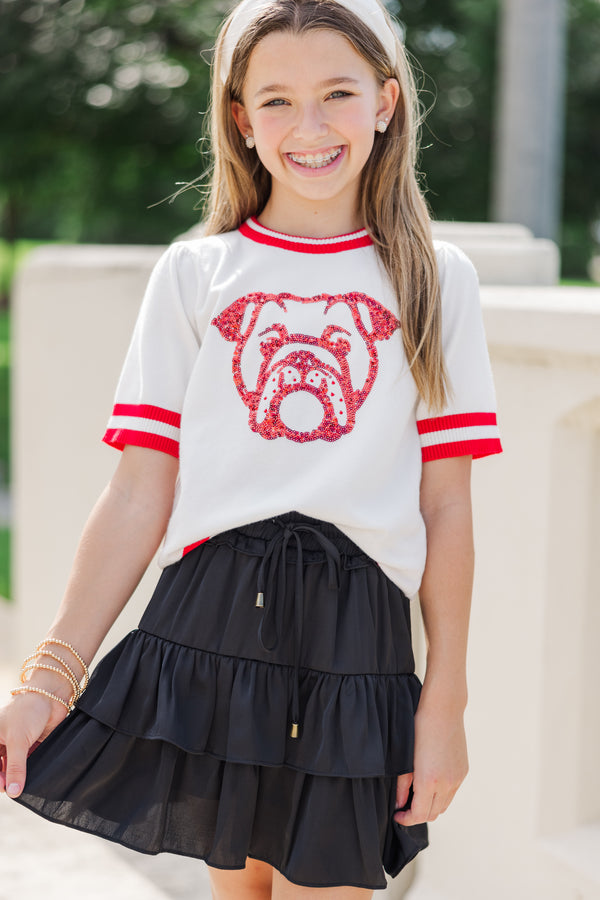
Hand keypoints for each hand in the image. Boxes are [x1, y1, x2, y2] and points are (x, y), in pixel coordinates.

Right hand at [0, 692, 66, 797]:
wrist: (51, 695)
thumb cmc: (27, 711)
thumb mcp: (17, 740)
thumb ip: (15, 767)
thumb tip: (13, 791)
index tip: (4, 787)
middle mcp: (2, 741)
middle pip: (0, 767)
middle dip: (5, 778)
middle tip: (13, 788)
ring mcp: (17, 744)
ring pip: (14, 767)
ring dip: (18, 776)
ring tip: (23, 784)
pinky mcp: (31, 745)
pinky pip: (28, 763)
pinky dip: (29, 770)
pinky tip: (32, 777)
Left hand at [394, 695, 468, 825]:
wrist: (443, 710)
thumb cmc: (420, 728)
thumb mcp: (405, 758)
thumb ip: (403, 785)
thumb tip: (400, 804)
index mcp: (429, 781)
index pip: (419, 814)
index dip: (406, 819)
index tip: (397, 815)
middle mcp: (447, 783)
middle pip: (433, 814)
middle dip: (417, 815)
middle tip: (404, 807)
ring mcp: (457, 778)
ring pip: (444, 806)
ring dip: (430, 806)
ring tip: (417, 796)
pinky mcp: (463, 772)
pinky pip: (452, 793)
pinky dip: (441, 795)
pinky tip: (430, 785)